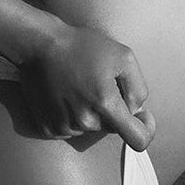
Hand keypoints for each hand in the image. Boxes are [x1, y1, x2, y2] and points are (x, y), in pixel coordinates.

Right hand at [16, 24, 155, 150]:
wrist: (39, 44)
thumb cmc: (81, 46)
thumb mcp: (124, 56)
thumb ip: (138, 88)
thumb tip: (137, 111)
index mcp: (106, 103)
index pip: (138, 140)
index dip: (145, 129)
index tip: (141, 115)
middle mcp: (85, 120)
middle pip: (112, 128)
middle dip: (111, 110)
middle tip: (98, 83)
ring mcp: (64, 126)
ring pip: (90, 128)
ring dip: (90, 112)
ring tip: (78, 85)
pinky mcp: (48, 127)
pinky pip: (71, 130)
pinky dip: (71, 116)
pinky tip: (65, 94)